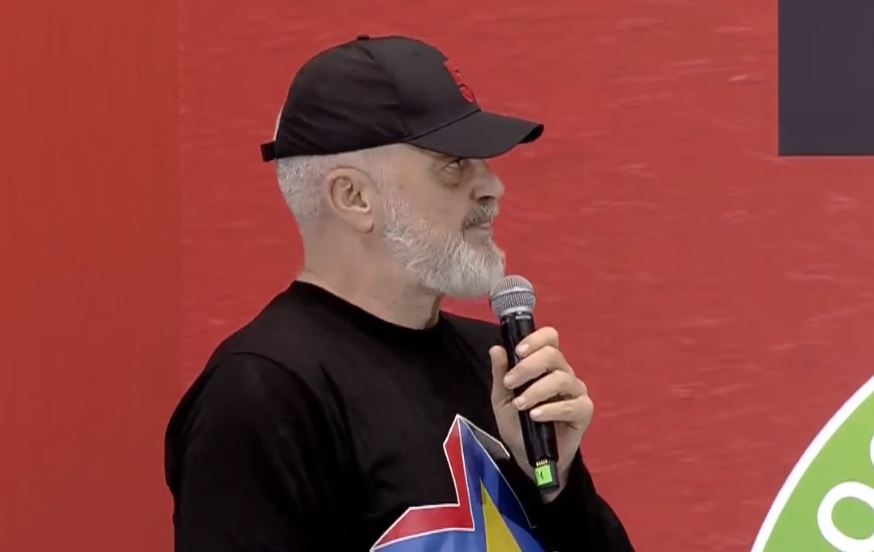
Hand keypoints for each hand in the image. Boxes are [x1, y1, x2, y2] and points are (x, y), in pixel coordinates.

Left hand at [489, 327, 592, 499]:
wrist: (527, 455)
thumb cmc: (518, 422)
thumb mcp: (501, 398)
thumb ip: (500, 373)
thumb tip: (496, 348)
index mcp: (545, 364)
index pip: (549, 338)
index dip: (535, 339)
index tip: (518, 352)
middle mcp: (563, 373)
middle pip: (554, 355)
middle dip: (528, 367)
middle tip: (510, 382)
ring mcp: (576, 392)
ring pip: (561, 378)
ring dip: (536, 390)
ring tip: (520, 405)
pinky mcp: (583, 411)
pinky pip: (571, 404)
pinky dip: (550, 409)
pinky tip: (535, 416)